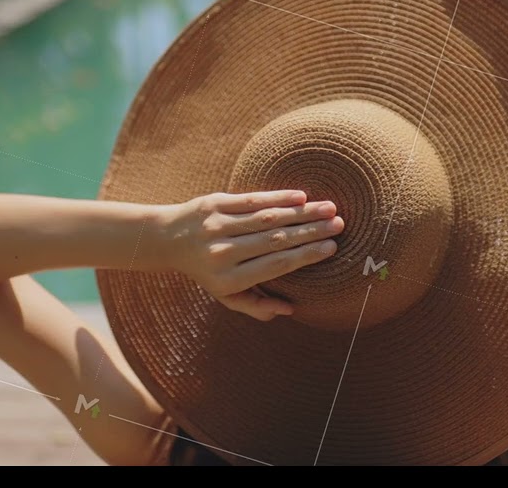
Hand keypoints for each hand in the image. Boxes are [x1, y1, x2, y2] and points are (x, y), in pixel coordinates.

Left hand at [155, 190, 344, 320]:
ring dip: (301, 212)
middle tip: (339, 225)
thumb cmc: (207, 271)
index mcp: (228, 279)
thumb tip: (289, 310)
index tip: (331, 247)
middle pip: (276, 240)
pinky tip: (301, 196)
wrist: (168, 239)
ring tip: (329, 208)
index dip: (305, 255)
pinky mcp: (214, 204)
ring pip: (267, 218)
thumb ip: (256, 306)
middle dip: (311, 231)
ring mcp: (217, 226)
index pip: (275, 265)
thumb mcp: (226, 295)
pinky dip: (278, 197)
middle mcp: (222, 253)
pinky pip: (251, 200)